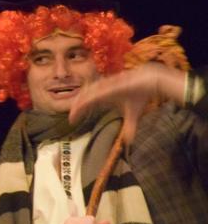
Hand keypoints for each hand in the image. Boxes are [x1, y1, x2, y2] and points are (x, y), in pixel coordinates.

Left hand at [69, 62, 186, 143]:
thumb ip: (129, 127)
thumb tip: (129, 142)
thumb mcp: (133, 115)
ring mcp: (107, 86)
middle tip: (71, 120)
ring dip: (80, 102)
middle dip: (76, 108)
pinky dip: (91, 96)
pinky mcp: (113, 84)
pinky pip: (100, 90)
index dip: (77, 111)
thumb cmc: (140, 95)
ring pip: (88, 93)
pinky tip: (84, 103)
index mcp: (103, 96)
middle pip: (83, 98)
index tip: (72, 122)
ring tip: (74, 113)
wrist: (152, 81)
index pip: (85, 103)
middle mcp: (102, 91)